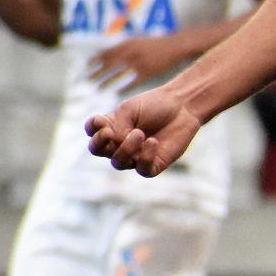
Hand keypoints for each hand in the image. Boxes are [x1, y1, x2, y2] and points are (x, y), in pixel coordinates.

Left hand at [86, 37, 183, 83]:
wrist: (175, 46)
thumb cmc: (156, 44)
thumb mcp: (137, 40)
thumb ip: (123, 46)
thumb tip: (109, 52)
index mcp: (127, 44)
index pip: (106, 52)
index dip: (95, 59)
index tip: (87, 66)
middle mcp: (130, 52)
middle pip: (109, 63)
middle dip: (97, 72)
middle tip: (88, 79)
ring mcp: (139, 62)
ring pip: (118, 73)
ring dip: (106, 81)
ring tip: (98, 87)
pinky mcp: (148, 71)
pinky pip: (132, 82)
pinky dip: (124, 87)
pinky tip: (117, 93)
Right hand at [86, 86, 201, 177]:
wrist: (183, 107)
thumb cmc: (155, 105)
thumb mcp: (130, 109)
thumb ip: (118, 124)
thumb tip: (116, 143)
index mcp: (110, 127)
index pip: (92, 132)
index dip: (92, 129)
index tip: (101, 120)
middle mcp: (119, 143)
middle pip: (98, 151)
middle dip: (99, 144)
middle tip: (109, 133)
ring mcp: (135, 156)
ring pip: (119, 163)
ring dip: (126, 148)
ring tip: (140, 133)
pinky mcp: (153, 165)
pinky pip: (142, 169)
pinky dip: (145, 157)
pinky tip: (152, 142)